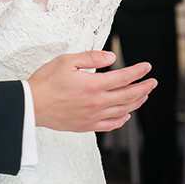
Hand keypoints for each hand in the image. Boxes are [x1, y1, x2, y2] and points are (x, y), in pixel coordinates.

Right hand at [28, 50, 156, 131]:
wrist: (31, 105)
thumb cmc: (45, 82)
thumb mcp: (66, 61)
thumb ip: (91, 57)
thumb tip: (111, 57)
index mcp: (93, 85)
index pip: (123, 77)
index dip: (138, 71)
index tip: (147, 66)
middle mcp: (96, 102)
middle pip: (128, 95)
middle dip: (144, 88)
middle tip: (153, 82)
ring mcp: (92, 116)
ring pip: (122, 110)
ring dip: (136, 102)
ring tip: (144, 96)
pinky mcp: (86, 125)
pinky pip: (110, 125)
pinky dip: (122, 120)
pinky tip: (126, 115)